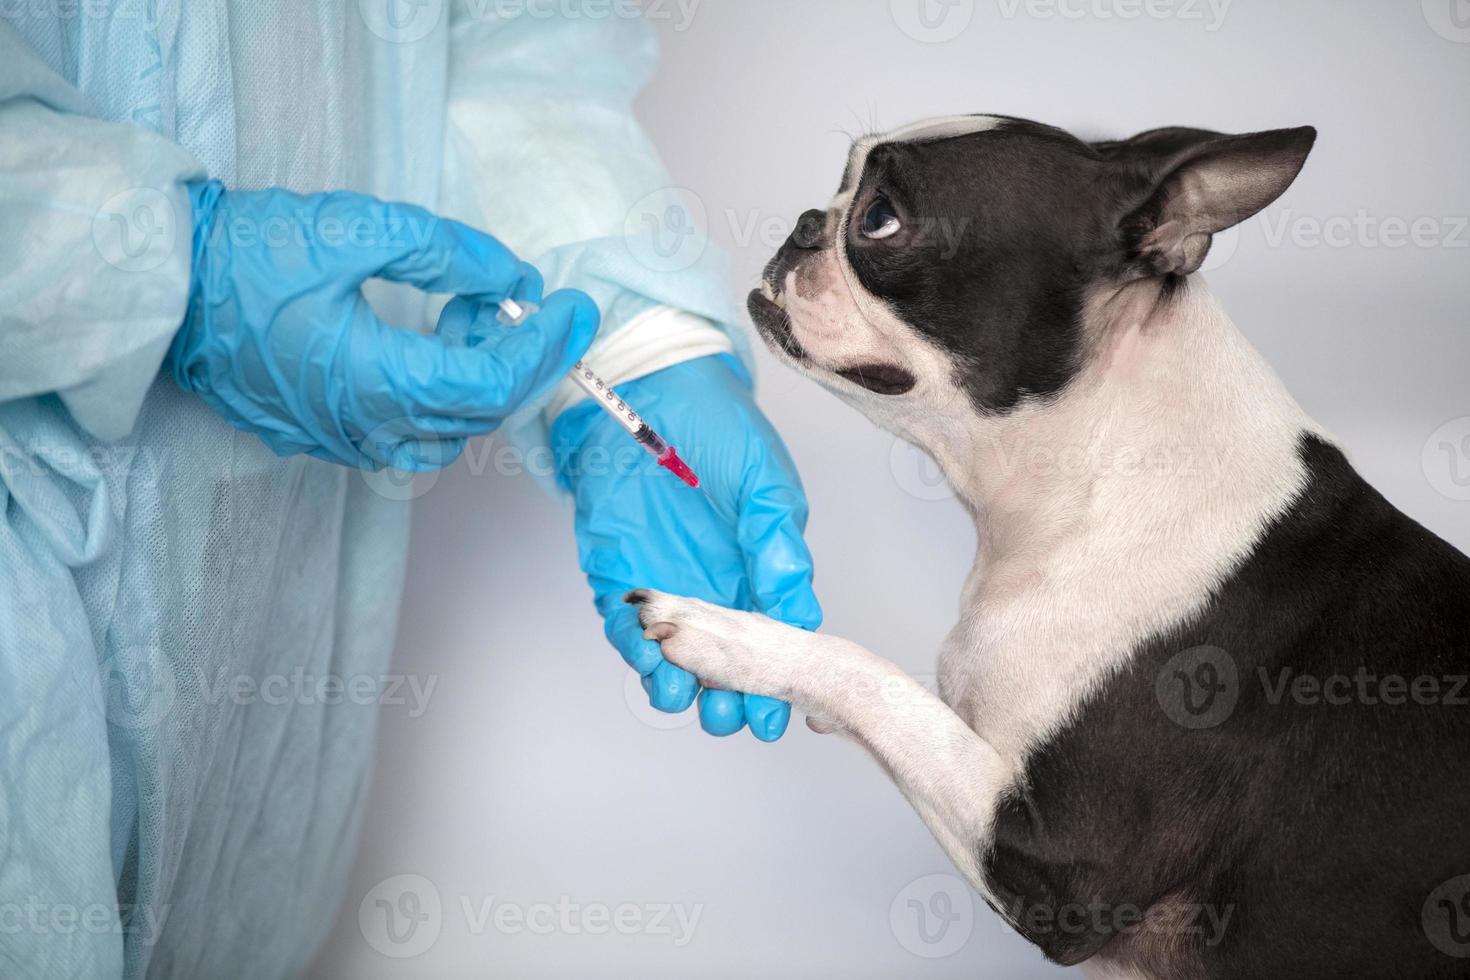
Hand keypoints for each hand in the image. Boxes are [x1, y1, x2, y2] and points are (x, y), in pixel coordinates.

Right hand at [168, 181, 597, 469]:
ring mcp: (340, 440)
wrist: (164, 286)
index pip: (495, 382)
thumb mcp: (358, 230)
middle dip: (514, 354)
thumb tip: (510, 280)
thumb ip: (447, 255)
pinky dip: (438, 395)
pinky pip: (405, 434)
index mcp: (379, 382)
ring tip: (463, 314)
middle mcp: (365, 427)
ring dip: (476, 379)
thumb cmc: (249, 253)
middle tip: (513, 297)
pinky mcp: (320, 436)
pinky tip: (425, 344)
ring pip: (446, 433)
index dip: (546, 346)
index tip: (575, 307)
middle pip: (479, 412)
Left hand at [552, 354, 820, 739]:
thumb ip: (778, 546)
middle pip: (723, 666)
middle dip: (731, 699)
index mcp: (759, 572)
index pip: (771, 643)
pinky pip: (625, 628)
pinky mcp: (619, 579)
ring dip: (681, 685)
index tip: (780, 711)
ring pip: (673, 660)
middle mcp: (714, 590)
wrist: (646, 389)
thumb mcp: (765, 482)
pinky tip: (649, 662)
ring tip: (688, 696)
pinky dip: (635, 650)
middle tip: (737, 714)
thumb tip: (799, 609)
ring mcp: (665, 588)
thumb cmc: (716, 425)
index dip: (775, 681)